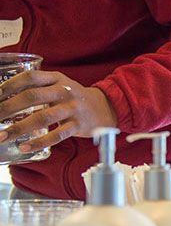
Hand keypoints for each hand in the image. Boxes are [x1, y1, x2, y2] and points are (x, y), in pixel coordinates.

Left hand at [0, 70, 115, 152]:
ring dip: (19, 128)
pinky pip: (56, 135)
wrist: (105, 107)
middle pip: (31, 97)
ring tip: (2, 136)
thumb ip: (37, 88)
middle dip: (7, 108)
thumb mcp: (59, 85)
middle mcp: (64, 91)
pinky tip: (25, 147)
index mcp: (56, 79)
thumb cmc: (74, 97)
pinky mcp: (78, 125)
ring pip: (42, 118)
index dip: (9, 85)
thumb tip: (4, 98)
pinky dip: (39, 142)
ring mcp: (72, 109)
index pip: (29, 78)